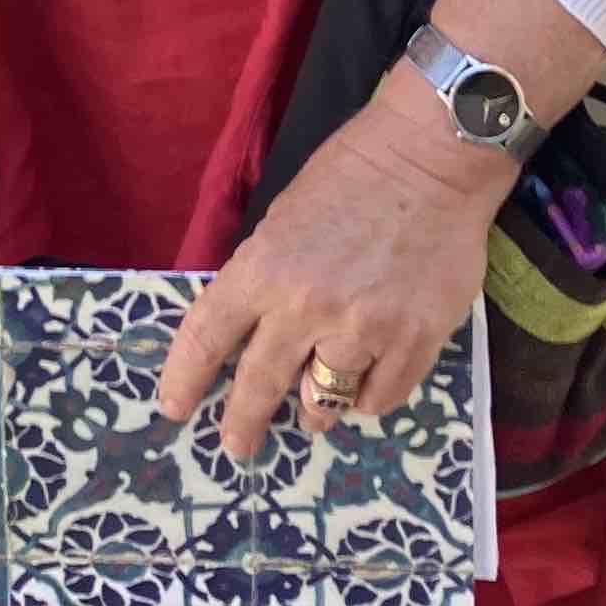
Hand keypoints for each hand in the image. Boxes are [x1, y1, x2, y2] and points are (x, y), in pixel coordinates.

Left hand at [157, 79, 512, 460]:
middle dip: (243, 423)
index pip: (208, 335)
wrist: (431, 159)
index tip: (174, 407)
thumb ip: (265, 276)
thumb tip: (253, 330)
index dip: (184, 377)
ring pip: (324, 400)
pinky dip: (368, 398)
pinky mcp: (415, 341)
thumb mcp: (283, 217)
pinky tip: (365, 386)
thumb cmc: (352, 174)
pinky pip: (381, 398)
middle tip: (237, 446)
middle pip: (260, 385)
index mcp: (264, 268)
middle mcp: (306, 307)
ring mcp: (363, 329)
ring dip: (315, 411)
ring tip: (314, 412)